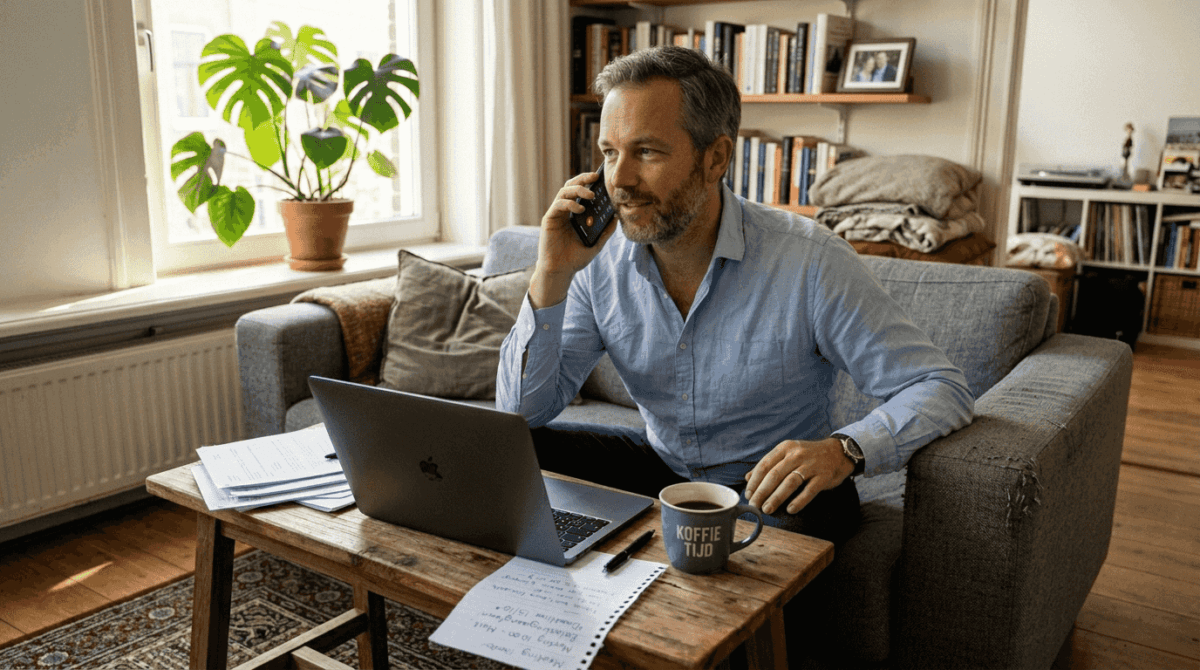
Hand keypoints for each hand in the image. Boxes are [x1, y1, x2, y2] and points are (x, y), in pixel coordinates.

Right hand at [528, 171, 618, 308]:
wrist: (561, 271)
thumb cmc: (575, 258)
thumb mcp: (596, 244)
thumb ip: (605, 231)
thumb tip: (617, 217)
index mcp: (574, 214)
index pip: (581, 192)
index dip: (589, 183)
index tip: (601, 178)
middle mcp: (564, 211)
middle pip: (571, 186)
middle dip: (583, 179)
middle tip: (595, 176)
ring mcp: (556, 214)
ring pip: (564, 191)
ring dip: (578, 190)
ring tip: (591, 195)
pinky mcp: (549, 219)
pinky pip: (558, 204)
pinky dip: (569, 203)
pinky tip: (579, 209)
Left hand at [743, 438, 854, 514]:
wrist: (838, 452)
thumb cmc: (808, 456)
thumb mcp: (788, 454)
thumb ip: (769, 465)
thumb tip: (748, 477)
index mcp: (785, 448)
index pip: (765, 465)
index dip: (755, 481)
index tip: (748, 494)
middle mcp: (797, 454)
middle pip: (775, 475)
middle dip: (762, 492)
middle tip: (754, 505)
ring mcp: (811, 465)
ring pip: (790, 482)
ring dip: (776, 497)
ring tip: (767, 509)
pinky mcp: (824, 476)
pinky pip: (809, 490)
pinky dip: (799, 501)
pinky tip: (790, 509)